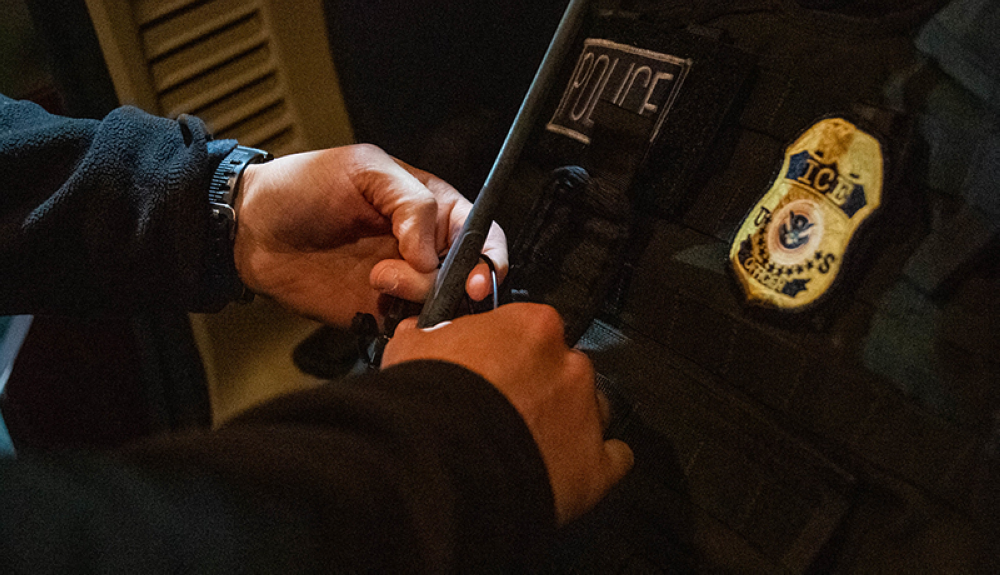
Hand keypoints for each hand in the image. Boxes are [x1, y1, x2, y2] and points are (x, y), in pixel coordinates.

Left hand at [233, 144, 506, 325]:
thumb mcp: (364, 169)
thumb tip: (432, 253)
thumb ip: (411, 202)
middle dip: (462, 283)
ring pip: (442, 303)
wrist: (252, 229)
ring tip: (378, 279)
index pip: (480, 230)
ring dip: (419, 295)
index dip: (489, 253)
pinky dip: (408, 324)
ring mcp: (403, 281)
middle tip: (438, 286)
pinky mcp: (379, 311)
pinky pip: (412, 326)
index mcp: (430, 206)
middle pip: (469, 273)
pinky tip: (380, 306)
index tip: (477, 274)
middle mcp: (423, 247)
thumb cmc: (303, 185)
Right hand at [382, 303, 633, 524]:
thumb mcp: (411, 349)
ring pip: (592, 409)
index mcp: (532, 326)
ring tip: (534, 442)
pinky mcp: (595, 465)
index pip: (532, 328)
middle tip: (506, 408)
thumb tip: (420, 334)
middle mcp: (569, 364)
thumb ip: (428, 336)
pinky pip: (613, 458)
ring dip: (569, 421)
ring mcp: (586, 414)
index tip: (494, 364)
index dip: (511, 349)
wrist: (439, 464)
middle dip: (541, 386)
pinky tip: (571, 469)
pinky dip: (595, 463)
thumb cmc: (426, 403)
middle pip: (565, 367)